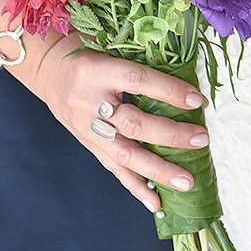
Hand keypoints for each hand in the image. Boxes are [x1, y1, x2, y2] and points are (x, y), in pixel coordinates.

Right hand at [25, 35, 211, 211]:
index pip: (139, 81)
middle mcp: (89, 102)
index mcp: (97, 70)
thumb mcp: (111, 46)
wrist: (48, 69)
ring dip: (159, 171)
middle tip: (202, 140)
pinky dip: (137, 188)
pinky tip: (157, 203)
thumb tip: (187, 82)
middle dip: (171, 136)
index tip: (198, 101)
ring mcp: (87, 128)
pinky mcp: (88, 144)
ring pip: (125, 154)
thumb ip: (145, 61)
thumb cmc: (88, 53)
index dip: (170, 91)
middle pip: (133, 125)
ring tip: (186, 182)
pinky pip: (114, 169)